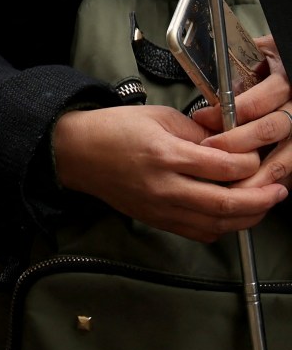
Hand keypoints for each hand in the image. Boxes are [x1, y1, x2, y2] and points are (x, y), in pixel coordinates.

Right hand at [51, 105, 285, 241]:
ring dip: (247, 218)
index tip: (256, 158)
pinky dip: (222, 227)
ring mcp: (161, 208)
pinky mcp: (157, 221)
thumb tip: (229, 146)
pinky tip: (232, 216)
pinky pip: (199, 233)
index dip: (249, 164)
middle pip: (227, 204)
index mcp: (165, 154)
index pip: (224, 167)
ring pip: (217, 225)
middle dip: (261, 200)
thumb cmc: (114, 129)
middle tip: (279, 192)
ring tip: (262, 206)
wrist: (77, 153)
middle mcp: (165, 187)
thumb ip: (197, 133)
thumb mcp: (158, 117)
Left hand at [199, 35, 291, 191]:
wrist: (291, 66)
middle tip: (211, 151)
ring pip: (286, 156)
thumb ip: (234, 77)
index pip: (256, 101)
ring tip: (232, 185)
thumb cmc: (269, 61)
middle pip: (271, 130)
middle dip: (238, 144)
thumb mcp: (253, 56)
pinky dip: (273, 180)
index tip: (203, 118)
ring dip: (258, 173)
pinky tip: (255, 190)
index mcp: (284, 79)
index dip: (228, 114)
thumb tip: (207, 108)